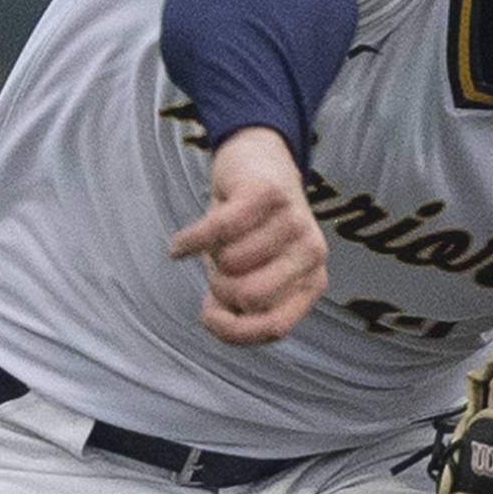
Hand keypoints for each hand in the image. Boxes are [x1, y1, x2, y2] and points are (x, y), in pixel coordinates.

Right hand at [168, 126, 328, 346]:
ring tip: (220, 238)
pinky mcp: (267, 192)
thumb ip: (234, 305)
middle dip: (219, 286)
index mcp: (312, 281)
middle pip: (250, 296)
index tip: (209, 316)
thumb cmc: (252, 227)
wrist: (257, 161)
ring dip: (211, 254)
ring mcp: (294, 220)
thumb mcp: (246, 272)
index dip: (234, 331)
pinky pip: (218, 230)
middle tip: (217, 265)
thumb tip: (214, 321)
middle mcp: (313, 253)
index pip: (274, 327)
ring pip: (231, 262)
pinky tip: (180, 245)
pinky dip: (189, 241)